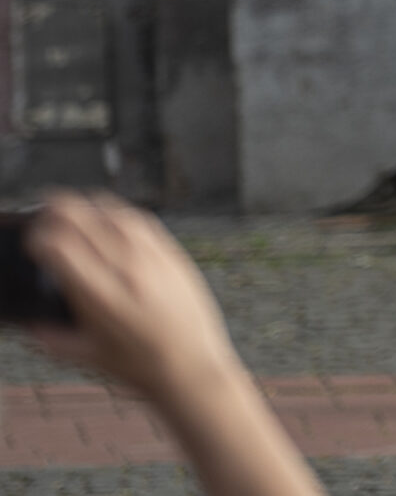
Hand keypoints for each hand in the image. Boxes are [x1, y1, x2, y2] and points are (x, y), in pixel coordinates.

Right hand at [26, 191, 243, 405]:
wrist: (192, 365)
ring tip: (70, 210)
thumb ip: (49, 337)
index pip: (60, 247)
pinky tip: (106, 216)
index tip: (32, 243)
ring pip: (112, 212)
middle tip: (43, 216)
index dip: (38, 238)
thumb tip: (27, 321)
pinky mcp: (173, 254)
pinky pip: (141, 220)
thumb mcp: (84, 355)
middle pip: (83, 220)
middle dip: (55, 212)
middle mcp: (126, 271)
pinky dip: (117, 212)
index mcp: (99, 297)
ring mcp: (153, 259)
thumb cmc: (137, 366)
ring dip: (86, 206)